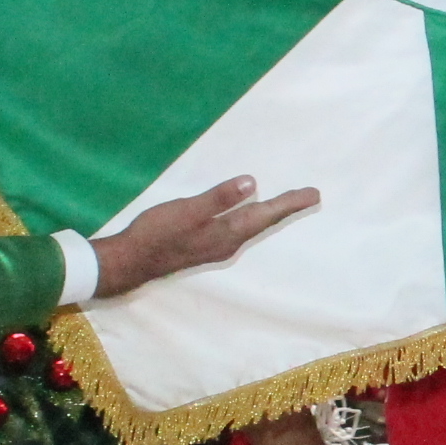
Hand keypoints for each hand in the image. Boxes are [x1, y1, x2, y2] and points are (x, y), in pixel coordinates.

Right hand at [89, 175, 321, 299]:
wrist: (131, 261)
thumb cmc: (158, 233)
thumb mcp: (188, 211)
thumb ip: (219, 198)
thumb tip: (253, 183)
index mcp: (228, 233)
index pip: (266, 214)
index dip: (290, 203)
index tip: (314, 194)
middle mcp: (228, 242)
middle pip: (264, 221)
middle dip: (286, 207)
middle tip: (309, 195)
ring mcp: (217, 245)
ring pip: (252, 226)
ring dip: (270, 213)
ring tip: (287, 202)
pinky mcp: (205, 244)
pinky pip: (238, 227)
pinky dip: (251, 216)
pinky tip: (249, 213)